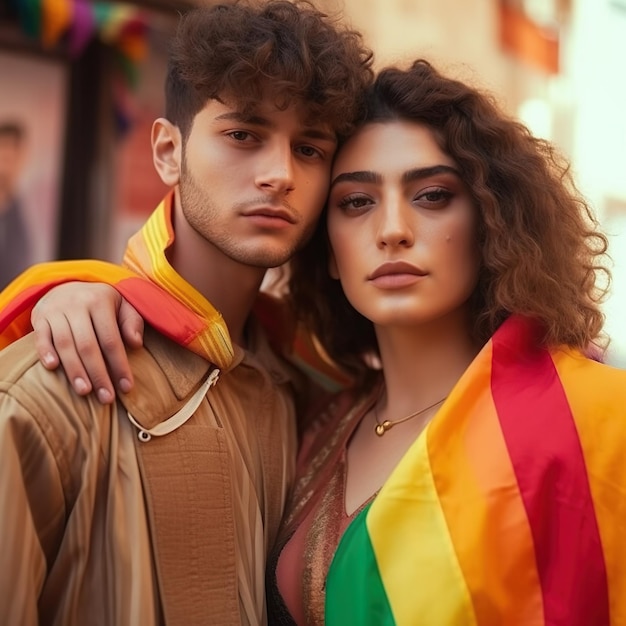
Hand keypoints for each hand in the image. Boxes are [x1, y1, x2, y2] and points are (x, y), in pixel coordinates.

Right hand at [31, 282, 143, 403]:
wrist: (68, 284)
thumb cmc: (102, 303)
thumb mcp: (124, 305)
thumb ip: (133, 322)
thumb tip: (136, 344)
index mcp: (101, 301)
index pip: (111, 339)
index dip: (119, 365)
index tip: (126, 388)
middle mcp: (77, 304)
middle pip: (88, 345)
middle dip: (98, 374)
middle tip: (107, 398)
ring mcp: (56, 310)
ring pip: (65, 344)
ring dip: (74, 370)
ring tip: (85, 391)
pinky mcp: (39, 317)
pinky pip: (41, 336)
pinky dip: (45, 352)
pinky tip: (53, 368)